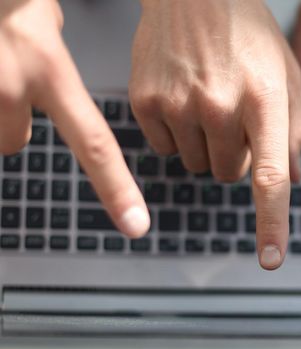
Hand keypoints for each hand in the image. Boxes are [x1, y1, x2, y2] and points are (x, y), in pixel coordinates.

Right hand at [0, 0, 148, 237]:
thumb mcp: (44, 16)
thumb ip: (53, 64)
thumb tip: (56, 89)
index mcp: (49, 70)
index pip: (93, 143)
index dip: (116, 189)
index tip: (136, 225)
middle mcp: (8, 87)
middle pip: (13, 141)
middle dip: (10, 117)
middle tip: (6, 73)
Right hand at [130, 0, 300, 269]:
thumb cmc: (248, 31)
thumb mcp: (286, 72)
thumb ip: (294, 129)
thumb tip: (294, 178)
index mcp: (264, 98)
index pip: (270, 176)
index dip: (272, 223)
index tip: (270, 258)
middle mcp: (221, 105)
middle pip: (229, 174)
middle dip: (237, 156)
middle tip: (236, 117)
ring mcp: (179, 103)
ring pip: (197, 165)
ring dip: (207, 146)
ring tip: (209, 102)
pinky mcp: (146, 101)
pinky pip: (166, 149)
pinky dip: (177, 135)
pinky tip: (184, 100)